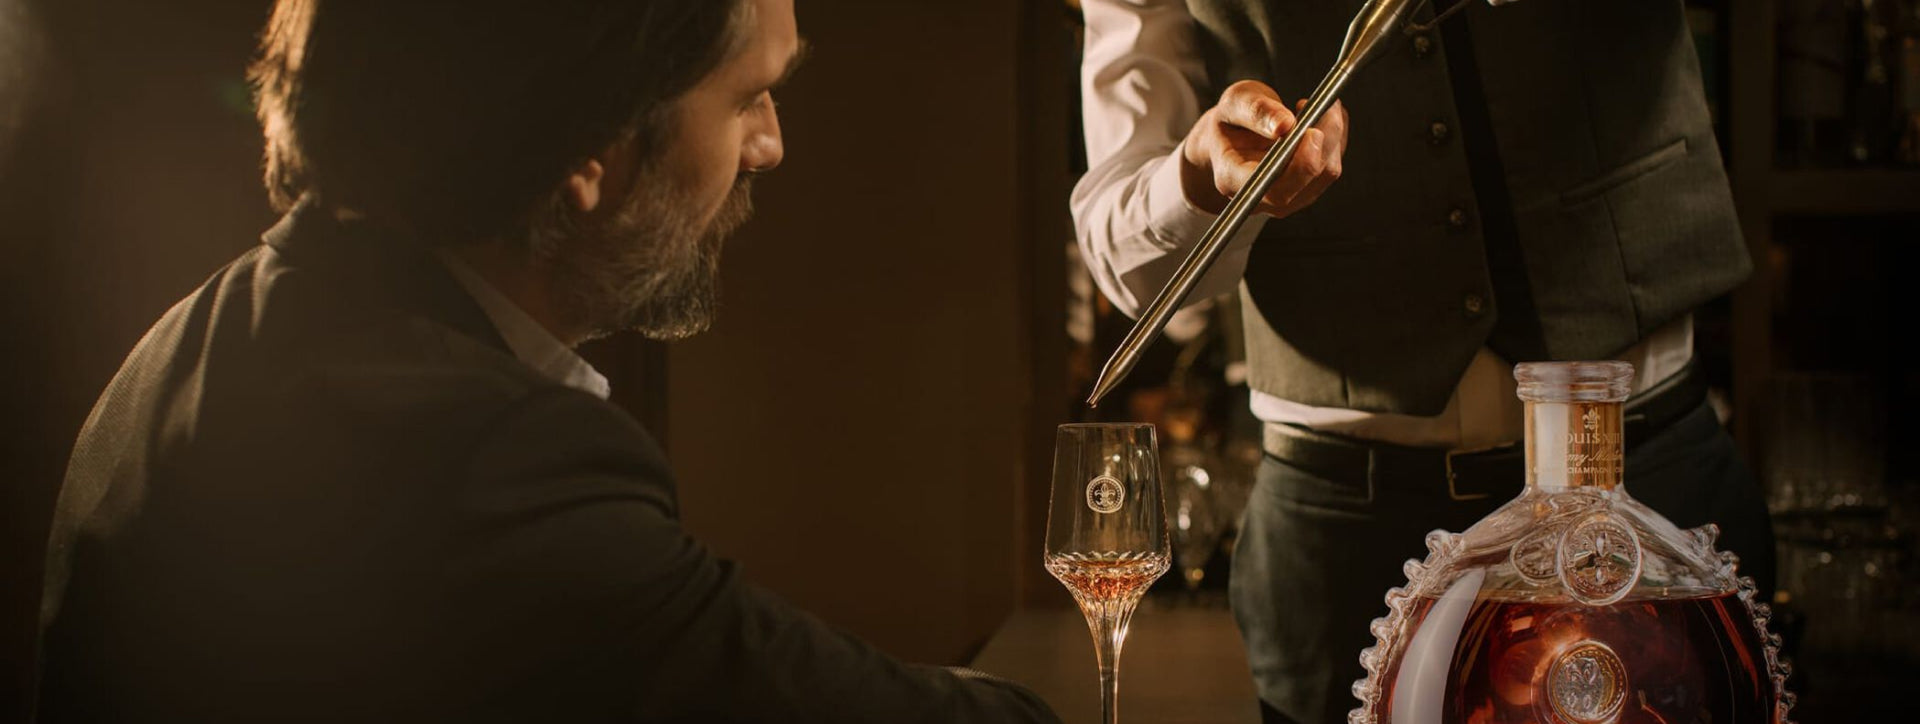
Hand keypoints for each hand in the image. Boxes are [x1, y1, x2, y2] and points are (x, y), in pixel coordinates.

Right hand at [1177, 80, 1347, 217]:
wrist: (1232, 137)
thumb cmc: (1230, 120)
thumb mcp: (1235, 102)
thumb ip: (1256, 110)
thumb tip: (1285, 124)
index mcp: (1231, 177)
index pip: (1271, 186)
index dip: (1299, 165)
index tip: (1312, 131)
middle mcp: (1259, 196)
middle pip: (1306, 181)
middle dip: (1324, 139)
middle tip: (1324, 104)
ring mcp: (1285, 198)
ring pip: (1326, 173)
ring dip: (1333, 135)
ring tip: (1316, 106)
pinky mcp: (1306, 191)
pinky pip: (1332, 167)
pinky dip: (1334, 140)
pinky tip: (1318, 120)